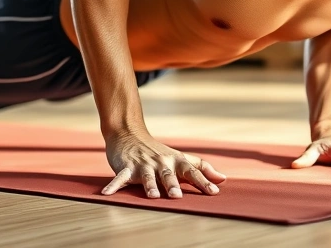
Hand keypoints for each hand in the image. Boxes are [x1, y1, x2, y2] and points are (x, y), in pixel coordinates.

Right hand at [101, 130, 226, 198]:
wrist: (128, 133)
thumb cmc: (158, 151)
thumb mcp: (180, 158)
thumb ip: (201, 168)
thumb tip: (224, 179)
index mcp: (175, 161)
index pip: (192, 171)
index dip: (203, 181)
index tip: (214, 192)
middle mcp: (161, 162)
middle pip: (168, 174)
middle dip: (172, 185)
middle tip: (178, 196)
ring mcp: (143, 164)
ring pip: (147, 176)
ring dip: (149, 186)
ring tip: (152, 196)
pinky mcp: (126, 167)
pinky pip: (120, 177)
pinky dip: (113, 185)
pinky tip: (107, 194)